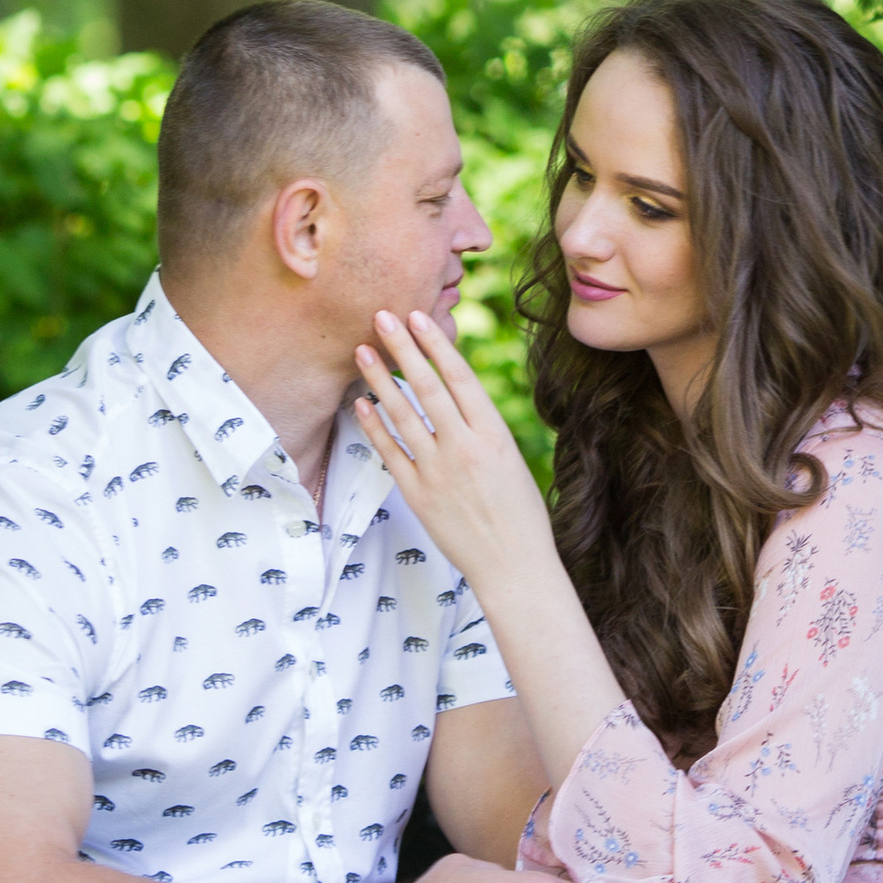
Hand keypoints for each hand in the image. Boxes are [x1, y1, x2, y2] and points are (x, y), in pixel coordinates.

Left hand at [353, 306, 555, 593]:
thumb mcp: (511, 460)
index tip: (417, 317)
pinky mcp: (418, 495)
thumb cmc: (520, 514)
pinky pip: (390, 453)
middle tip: (380, 317)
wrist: (514, 566)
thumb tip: (455, 396)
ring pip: (402, 415)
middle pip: (426, 386)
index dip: (435, 343)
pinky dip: (374, 426)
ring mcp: (438, 471)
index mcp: (494, 434)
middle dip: (401, 348)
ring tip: (363, 352)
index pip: (458, 376)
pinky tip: (361, 404)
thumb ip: (482, 429)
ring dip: (379, 379)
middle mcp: (464, 447)